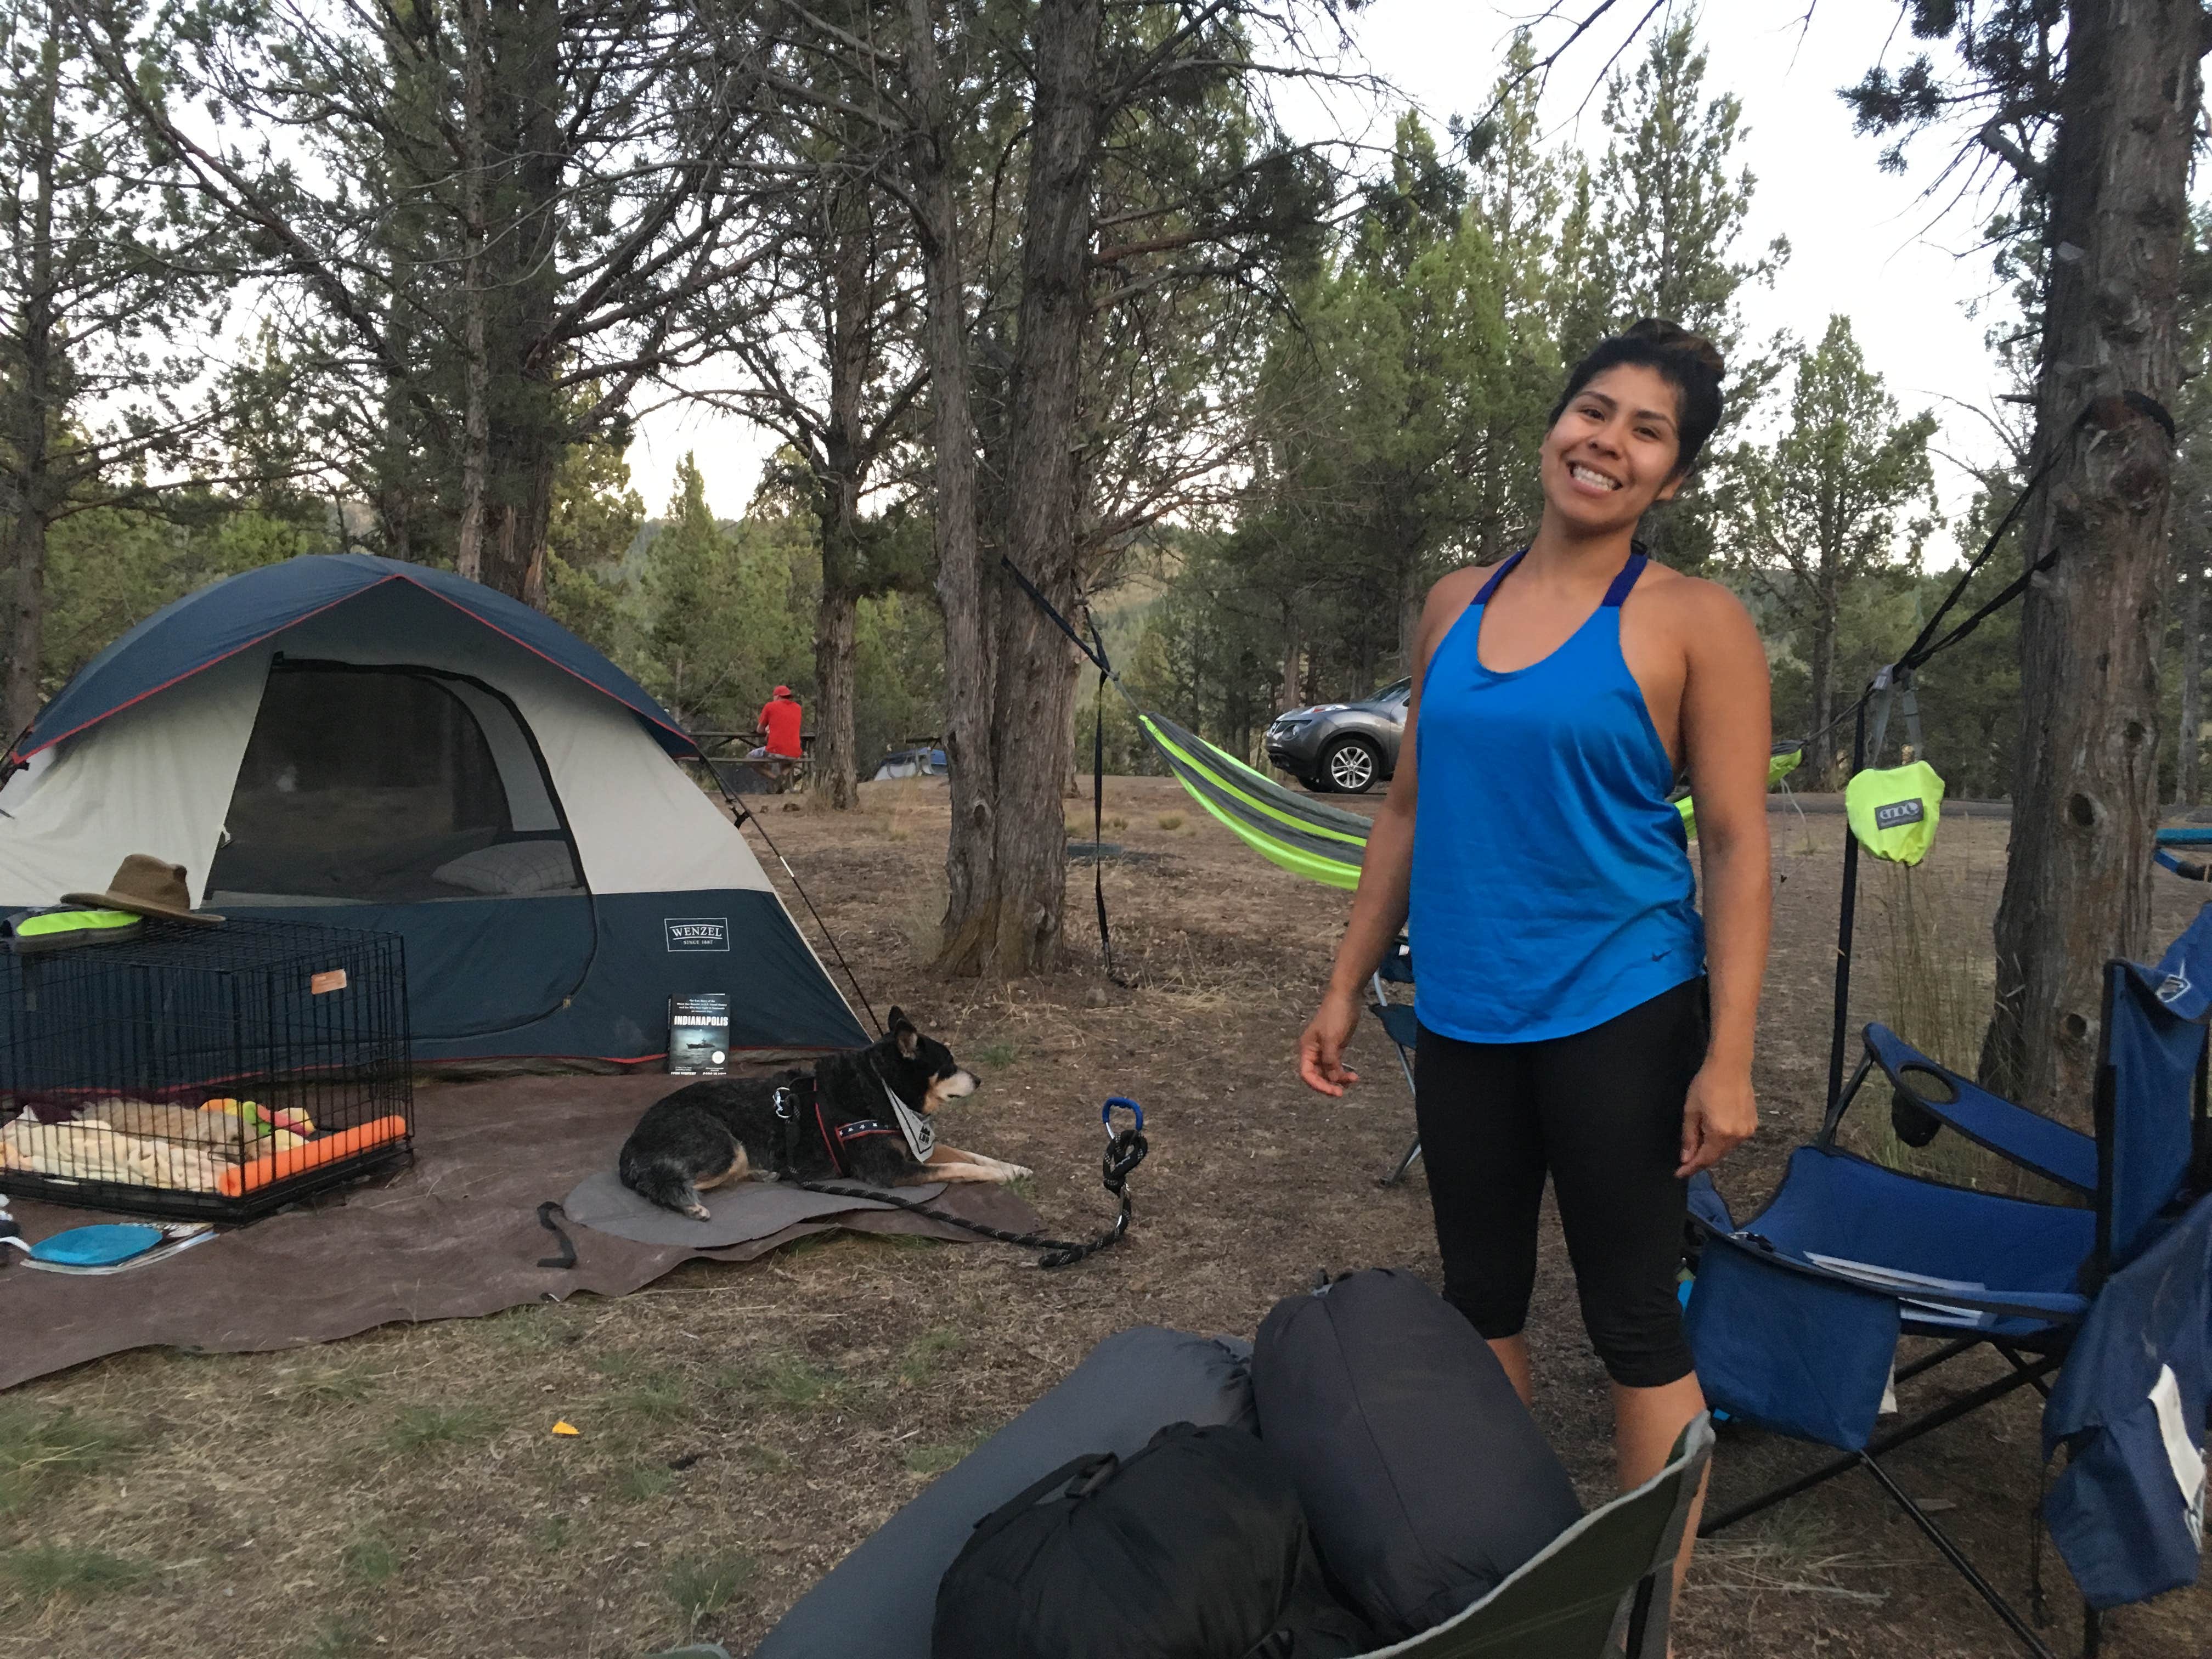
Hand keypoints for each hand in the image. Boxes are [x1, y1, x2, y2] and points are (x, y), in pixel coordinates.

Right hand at [1299, 989, 1362, 1096]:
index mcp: (1307, 1049)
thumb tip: (1331, 1078)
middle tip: (1341, 1092)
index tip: (1332, 1091)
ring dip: (1338, 1079)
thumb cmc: (1335, 1015)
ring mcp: (1325, 1051)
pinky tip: (1353, 1076)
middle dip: (1328, 1085)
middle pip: (1317, 1076)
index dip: (1317, 1085)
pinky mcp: (1336, 1048)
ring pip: (1328, 1073)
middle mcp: (1313, 1052)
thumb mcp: (1331, 1039)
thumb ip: (1330, 1060)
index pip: (1307, 1074)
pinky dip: (1343, 1073)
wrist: (1347, 997)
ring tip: (1353, 1080)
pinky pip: (1337, 1066)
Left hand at [1678, 1061, 1755, 1176]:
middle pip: (1716, 1155)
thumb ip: (1689, 1137)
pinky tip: (1712, 1132)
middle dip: (1700, 1159)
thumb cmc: (1706, 1084)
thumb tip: (1686, 1158)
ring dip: (1711, 1149)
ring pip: (1726, 1148)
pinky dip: (1722, 1140)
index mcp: (1720, 1133)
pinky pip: (1734, 1139)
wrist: (1730, 1065)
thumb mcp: (1691, 1111)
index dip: (1691, 1168)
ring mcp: (1747, 1130)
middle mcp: (1737, 1136)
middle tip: (1685, 1160)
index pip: (1704, 1159)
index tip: (1679, 1174)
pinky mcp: (1753, 1123)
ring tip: (1697, 1143)